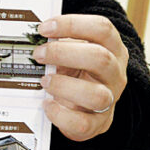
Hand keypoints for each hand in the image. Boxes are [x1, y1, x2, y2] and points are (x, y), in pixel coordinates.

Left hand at [32, 14, 127, 141]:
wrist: (88, 106)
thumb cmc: (78, 73)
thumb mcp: (73, 53)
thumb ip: (60, 44)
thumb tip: (34, 38)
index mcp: (112, 49)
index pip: (102, 29)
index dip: (72, 25)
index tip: (44, 28)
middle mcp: (115, 74)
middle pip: (100, 58)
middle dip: (63, 54)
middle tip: (39, 54)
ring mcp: (110, 100)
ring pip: (96, 95)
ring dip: (64, 86)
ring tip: (44, 81)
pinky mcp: (98, 124)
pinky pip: (82, 123)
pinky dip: (60, 115)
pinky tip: (47, 104)